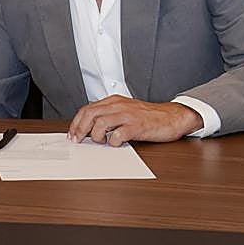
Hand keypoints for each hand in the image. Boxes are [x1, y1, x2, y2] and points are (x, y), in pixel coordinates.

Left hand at [68, 96, 203, 145]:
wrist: (171, 116)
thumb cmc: (148, 116)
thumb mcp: (126, 110)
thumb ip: (110, 115)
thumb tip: (90, 128)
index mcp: (114, 101)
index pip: (88, 109)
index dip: (77, 122)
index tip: (73, 133)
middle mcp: (119, 106)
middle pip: (91, 114)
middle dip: (80, 129)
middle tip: (78, 140)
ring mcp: (128, 115)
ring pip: (101, 122)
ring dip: (96, 135)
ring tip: (101, 141)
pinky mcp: (137, 126)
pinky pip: (119, 134)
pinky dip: (113, 141)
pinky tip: (116, 143)